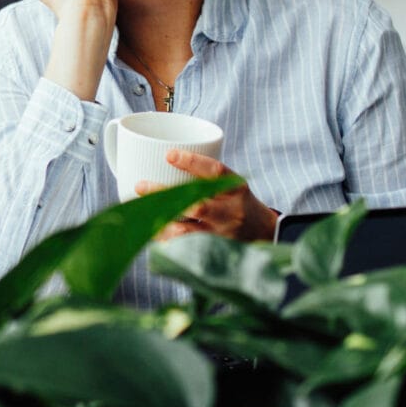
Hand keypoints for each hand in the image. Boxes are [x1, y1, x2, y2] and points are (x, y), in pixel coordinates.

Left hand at [139, 150, 278, 242]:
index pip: (216, 172)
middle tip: (140, 185)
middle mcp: (230, 212)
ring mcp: (221, 235)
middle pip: (197, 205)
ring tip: (140, 213)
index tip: (168, 155)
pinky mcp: (213, 252)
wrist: (265, 234)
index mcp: (235, 189)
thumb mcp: (232, 185)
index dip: (192, 163)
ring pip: (186, 232)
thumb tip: (162, 160)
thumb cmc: (239, 203)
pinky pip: (184, 249)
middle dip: (165, 195)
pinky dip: (165, 241)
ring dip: (159, 222)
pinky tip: (150, 232)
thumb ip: (205, 176)